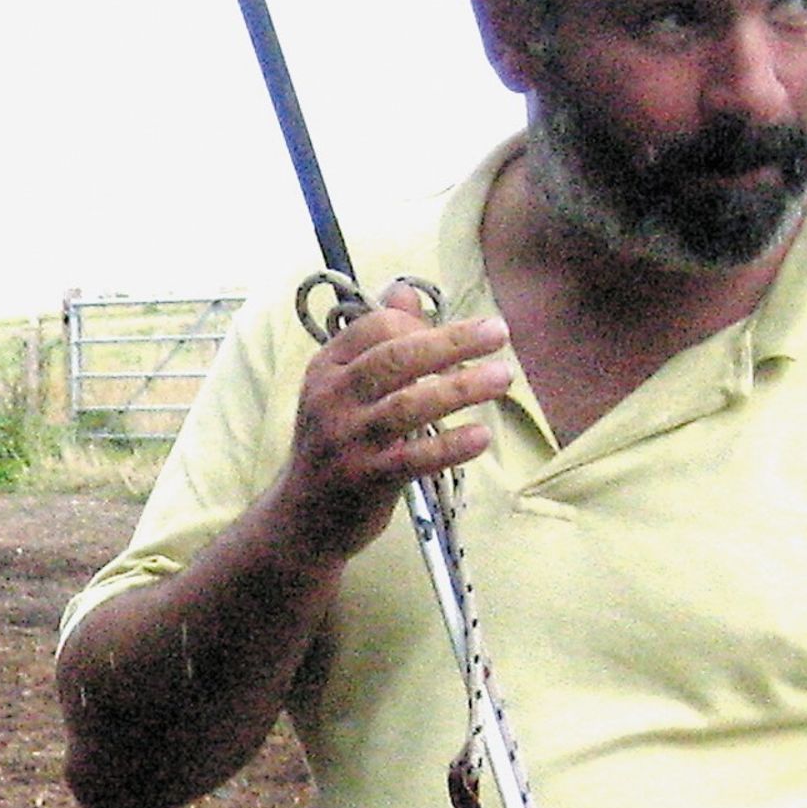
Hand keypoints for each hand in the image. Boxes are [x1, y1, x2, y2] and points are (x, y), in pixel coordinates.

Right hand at [269, 282, 513, 565]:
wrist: (303, 517)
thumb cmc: (335, 446)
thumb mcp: (343, 389)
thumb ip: (375, 341)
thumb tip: (405, 290)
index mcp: (327, 368)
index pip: (376, 327)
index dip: (422, 325)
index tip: (458, 336)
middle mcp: (332, 398)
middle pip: (396, 357)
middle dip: (452, 341)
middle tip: (498, 332)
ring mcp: (347, 439)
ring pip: (408, 404)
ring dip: (461, 388)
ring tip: (503, 377)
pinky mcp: (365, 478)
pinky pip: (414, 457)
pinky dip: (450, 446)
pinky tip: (481, 436)